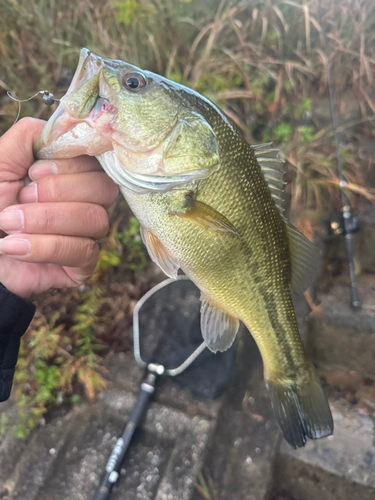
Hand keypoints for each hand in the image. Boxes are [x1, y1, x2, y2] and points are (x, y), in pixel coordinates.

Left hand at [0, 117, 118, 297]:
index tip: (32, 173)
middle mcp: (86, 201)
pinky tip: (15, 247)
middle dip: (57, 192)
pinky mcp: (84, 264)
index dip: (69, 166)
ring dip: (46, 220)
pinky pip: (84, 251)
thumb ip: (29, 136)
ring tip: (9, 225)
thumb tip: (64, 127)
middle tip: (20, 198)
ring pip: (95, 219)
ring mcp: (87, 233)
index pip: (96, 161)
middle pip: (104, 189)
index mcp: (71, 174)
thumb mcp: (1, 162)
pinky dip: (45, 247)